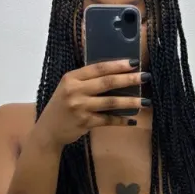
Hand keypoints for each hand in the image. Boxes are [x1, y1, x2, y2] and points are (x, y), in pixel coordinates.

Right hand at [35, 60, 150, 148]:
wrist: (48, 130)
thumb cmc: (62, 106)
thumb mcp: (68, 88)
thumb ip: (86, 81)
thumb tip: (116, 74)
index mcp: (72, 78)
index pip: (99, 68)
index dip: (118, 65)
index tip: (135, 63)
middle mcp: (75, 90)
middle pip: (107, 82)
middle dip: (129, 79)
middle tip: (146, 77)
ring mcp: (80, 107)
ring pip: (111, 102)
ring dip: (130, 102)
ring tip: (145, 101)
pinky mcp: (85, 122)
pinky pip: (108, 120)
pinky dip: (121, 120)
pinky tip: (132, 121)